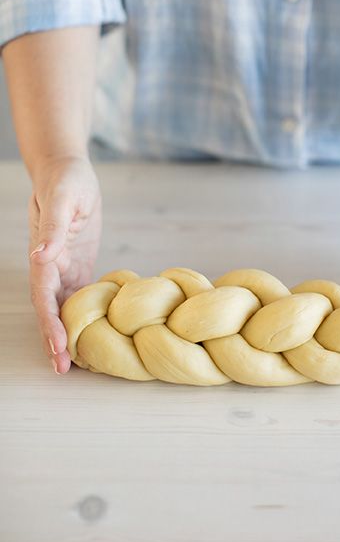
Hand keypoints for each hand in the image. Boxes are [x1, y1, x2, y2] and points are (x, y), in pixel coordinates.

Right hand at [28, 156, 101, 373]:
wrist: (68, 171)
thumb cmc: (67, 183)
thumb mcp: (63, 202)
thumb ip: (53, 230)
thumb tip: (40, 255)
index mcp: (44, 257)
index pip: (45, 299)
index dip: (51, 325)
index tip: (58, 350)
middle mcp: (51, 268)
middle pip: (52, 311)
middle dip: (57, 340)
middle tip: (64, 370)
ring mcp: (65, 268)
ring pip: (64, 308)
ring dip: (69, 333)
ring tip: (78, 363)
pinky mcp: (79, 265)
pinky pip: (80, 295)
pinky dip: (84, 316)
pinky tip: (96, 334)